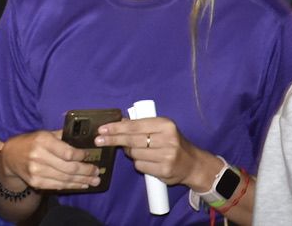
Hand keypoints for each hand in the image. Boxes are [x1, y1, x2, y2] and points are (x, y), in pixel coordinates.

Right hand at [0, 130, 101, 191]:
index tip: (90, 156)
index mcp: (42, 141)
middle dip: (86, 171)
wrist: (10, 156)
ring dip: (83, 180)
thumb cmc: (30, 142)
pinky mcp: (36, 182)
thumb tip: (83, 139)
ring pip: (66, 179)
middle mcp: (39, 156)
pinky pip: (59, 186)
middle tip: (97, 171)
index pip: (67, 152)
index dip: (81, 156)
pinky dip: (72, 186)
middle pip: (69, 168)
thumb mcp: (44, 134)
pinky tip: (82, 185)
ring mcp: (37, 172)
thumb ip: (61, 136)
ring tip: (94, 180)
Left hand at [96, 116, 217, 188]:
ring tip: (135, 150)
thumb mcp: (161, 128)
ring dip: (129, 152)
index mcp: (165, 125)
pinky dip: (137, 163)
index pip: (134, 126)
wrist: (193, 164)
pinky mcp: (165, 171)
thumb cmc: (172, 142)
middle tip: (98, 140)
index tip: (102, 130)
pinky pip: (140, 166)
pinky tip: (144, 160)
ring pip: (134, 154)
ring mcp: (167, 156)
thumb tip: (118, 121)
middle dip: (113, 140)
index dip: (115, 128)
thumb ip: (141, 125)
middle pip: (131, 140)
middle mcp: (167, 140)